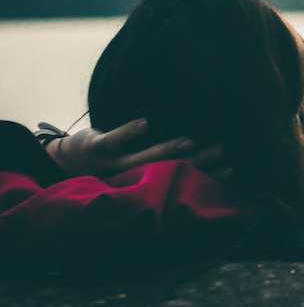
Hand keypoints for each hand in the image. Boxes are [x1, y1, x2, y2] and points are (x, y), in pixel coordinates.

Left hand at [49, 119, 226, 178]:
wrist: (67, 159)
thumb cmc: (111, 162)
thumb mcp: (135, 170)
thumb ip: (161, 165)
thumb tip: (197, 154)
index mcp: (144, 183)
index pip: (182, 180)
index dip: (209, 175)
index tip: (232, 168)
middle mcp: (131, 177)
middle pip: (169, 169)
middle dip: (197, 162)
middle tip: (222, 151)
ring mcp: (113, 163)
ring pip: (144, 159)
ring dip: (167, 150)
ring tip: (190, 142)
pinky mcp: (97, 147)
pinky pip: (113, 140)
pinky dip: (129, 132)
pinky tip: (146, 123)